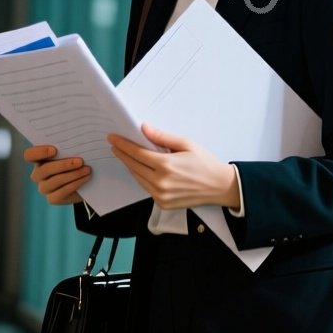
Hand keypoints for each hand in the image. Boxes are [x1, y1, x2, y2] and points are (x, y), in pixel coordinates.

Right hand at [23, 144, 90, 205]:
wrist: (85, 180)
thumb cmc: (77, 159)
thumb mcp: (74, 150)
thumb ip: (73, 144)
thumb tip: (84, 137)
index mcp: (39, 158)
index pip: (29, 155)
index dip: (39, 152)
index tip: (54, 149)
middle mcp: (39, 173)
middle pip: (44, 170)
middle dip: (63, 165)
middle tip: (80, 161)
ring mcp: (44, 187)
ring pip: (54, 181)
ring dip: (72, 175)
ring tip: (87, 169)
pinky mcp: (53, 198)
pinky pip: (61, 192)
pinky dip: (75, 184)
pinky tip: (85, 178)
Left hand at [108, 124, 239, 210]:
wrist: (219, 186)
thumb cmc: (205, 163)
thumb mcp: (186, 144)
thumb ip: (162, 137)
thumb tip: (144, 129)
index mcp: (166, 166)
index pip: (137, 153)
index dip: (123, 145)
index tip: (113, 138)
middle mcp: (161, 182)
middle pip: (134, 166)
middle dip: (122, 154)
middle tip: (115, 145)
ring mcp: (161, 195)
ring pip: (137, 178)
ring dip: (130, 166)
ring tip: (125, 155)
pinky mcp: (163, 204)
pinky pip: (146, 188)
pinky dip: (140, 177)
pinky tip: (139, 169)